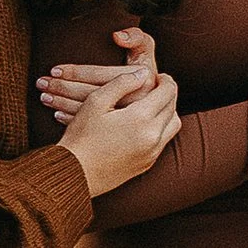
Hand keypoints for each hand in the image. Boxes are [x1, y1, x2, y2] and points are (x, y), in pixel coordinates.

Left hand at [38, 26, 156, 121]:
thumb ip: (137, 38)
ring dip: (62, 103)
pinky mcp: (117, 132)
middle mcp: (135, 102)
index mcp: (140, 80)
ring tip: (44, 96)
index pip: (101, 75)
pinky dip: (71, 120)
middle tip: (41, 83)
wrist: (157, 106)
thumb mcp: (146, 51)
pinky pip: (91, 127)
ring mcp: (126, 120)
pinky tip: (57, 114)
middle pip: (91, 94)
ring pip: (88, 111)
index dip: (76, 72)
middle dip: (62, 88)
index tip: (54, 70)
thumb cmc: (145, 71)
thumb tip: (117, 36)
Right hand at [58, 68, 179, 191]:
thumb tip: (143, 73)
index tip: (156, 76)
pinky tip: (144, 124)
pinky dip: (161, 128)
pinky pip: (164, 141)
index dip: (164, 80)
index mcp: (141, 118)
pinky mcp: (147, 164)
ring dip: (167, 112)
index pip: (167, 92)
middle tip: (155, 86)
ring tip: (151, 104)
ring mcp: (152, 153)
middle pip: (173, 107)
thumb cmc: (81, 137)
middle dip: (167, 94)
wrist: (74, 173)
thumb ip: (122, 83)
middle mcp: (152, 137)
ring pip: (173, 126)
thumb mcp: (96, 102)